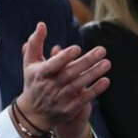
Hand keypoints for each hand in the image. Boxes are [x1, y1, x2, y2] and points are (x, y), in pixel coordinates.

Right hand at [15, 22, 109, 137]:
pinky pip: (84, 98)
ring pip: (79, 85)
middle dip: (86, 61)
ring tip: (107, 63)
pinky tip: (106, 80)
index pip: (52, 65)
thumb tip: (41, 24)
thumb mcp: (30, 62)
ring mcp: (59, 98)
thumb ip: (35, 43)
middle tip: (102, 50)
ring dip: (94, 74)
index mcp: (39, 74)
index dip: (64, 57)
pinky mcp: (68, 108)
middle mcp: (49, 86)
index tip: (77, 48)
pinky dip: (95, 90)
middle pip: (70, 73)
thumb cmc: (34, 81)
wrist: (33, 112)